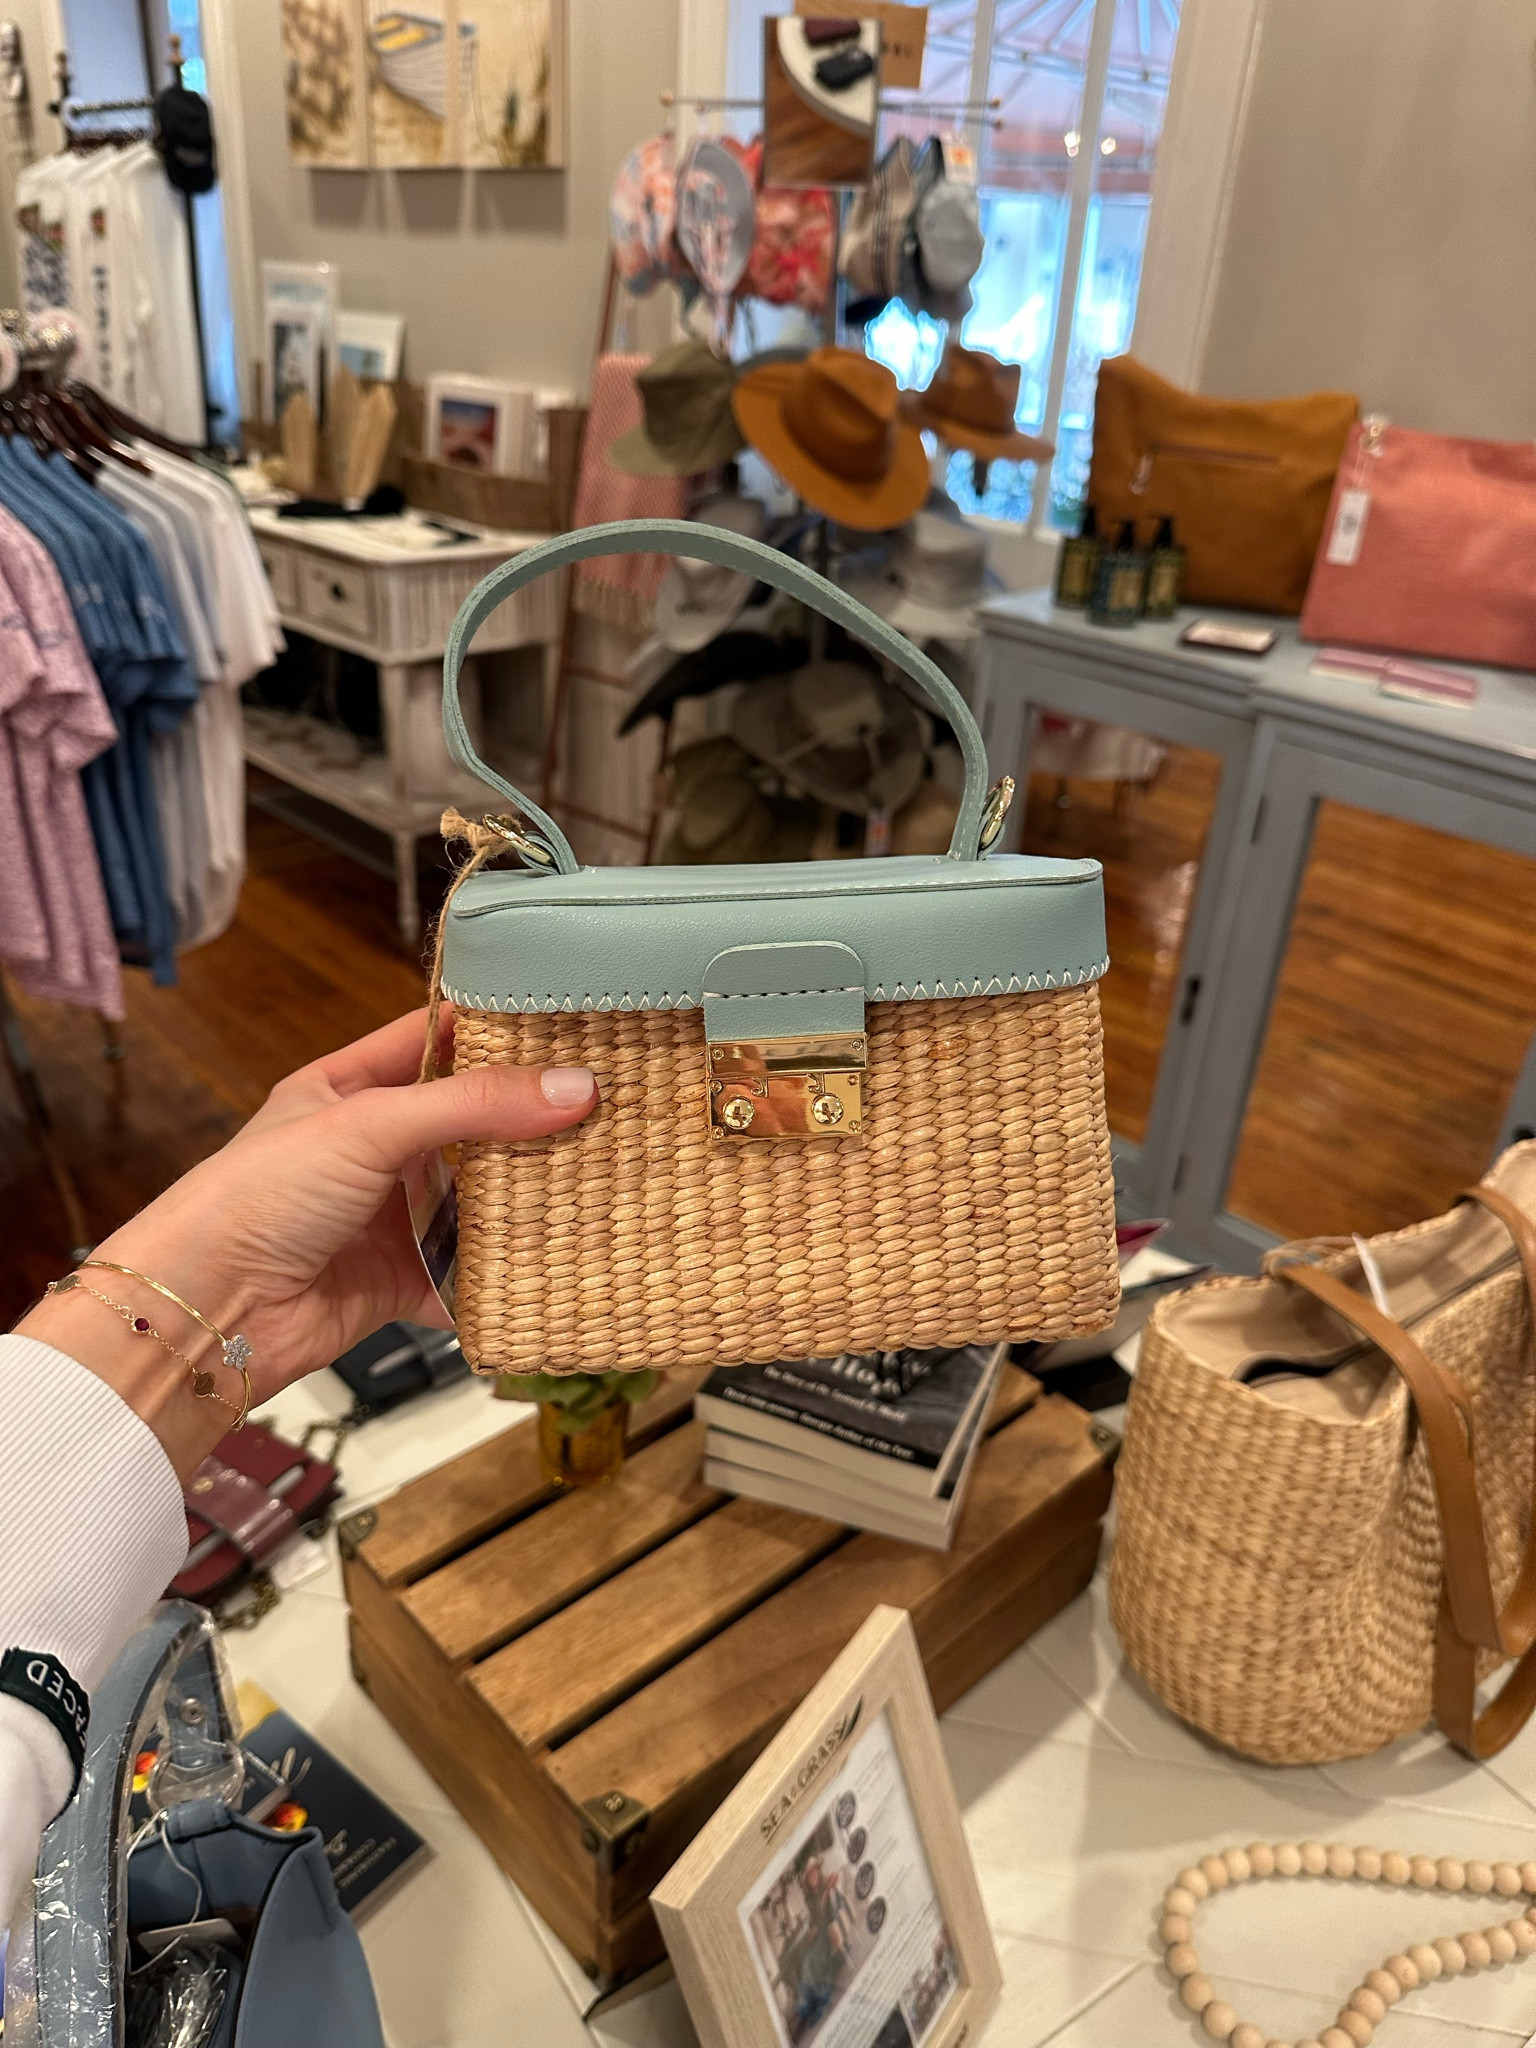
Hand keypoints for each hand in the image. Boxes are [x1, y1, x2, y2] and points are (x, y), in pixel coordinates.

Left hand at [17, 1010, 596, 1475]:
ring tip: (604, 1179)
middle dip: (532, 1121)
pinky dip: (508, 1278)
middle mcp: (373, 1150)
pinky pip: (469, 1278)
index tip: (572, 1022)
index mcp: (349, 1088)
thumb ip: (473, 1104)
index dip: (499, 1029)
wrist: (207, 1312)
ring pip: (478, 1201)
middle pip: (471, 1125)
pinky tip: (559, 1264)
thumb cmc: (255, 1198)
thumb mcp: (369, 1125)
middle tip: (609, 1105)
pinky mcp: (400, 1282)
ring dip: (528, 1200)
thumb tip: (573, 1087)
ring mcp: (388, 1217)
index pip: (436, 1039)